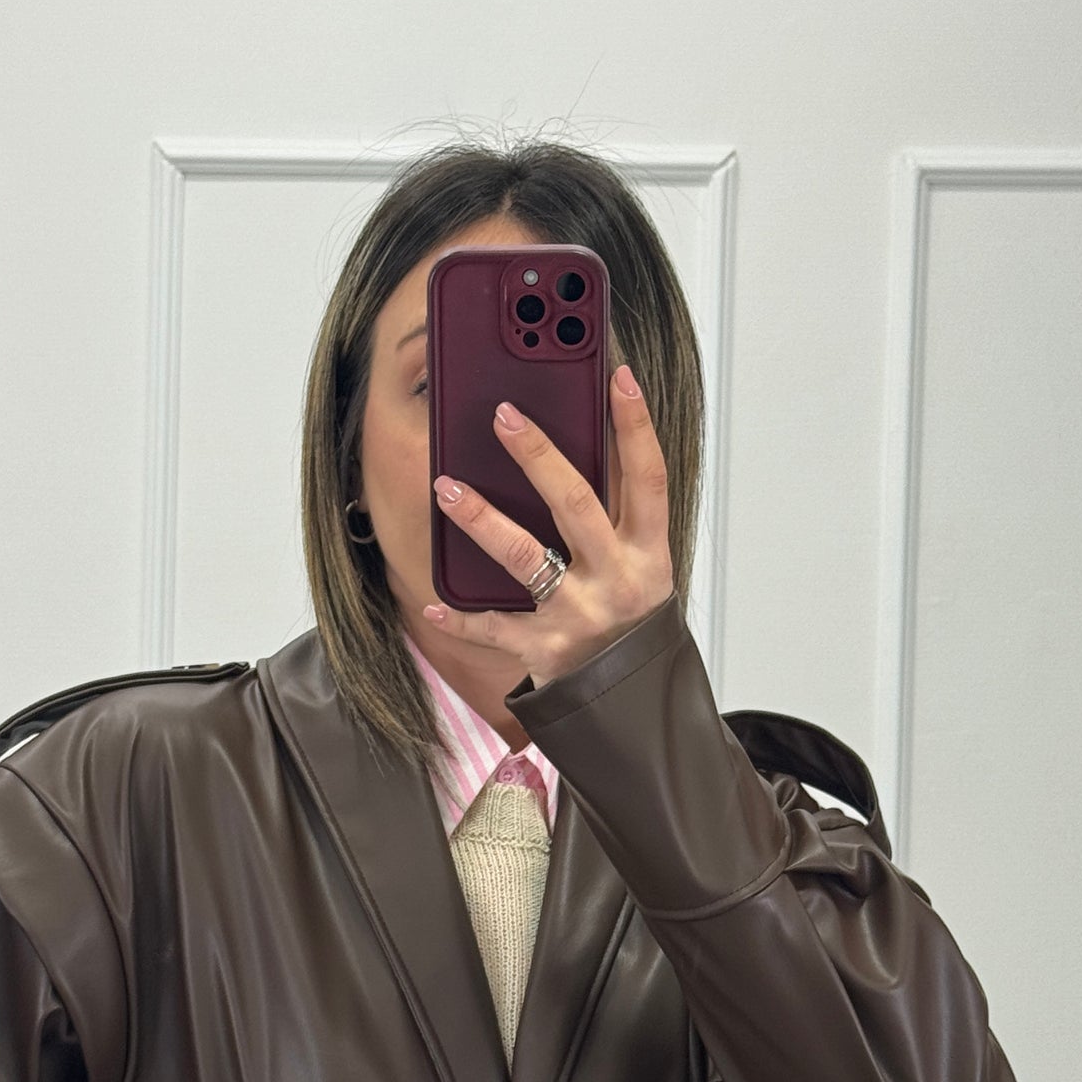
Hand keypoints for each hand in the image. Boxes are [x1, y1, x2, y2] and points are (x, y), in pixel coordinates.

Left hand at [426, 362, 675, 689]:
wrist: (633, 705)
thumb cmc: (630, 627)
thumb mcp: (641, 569)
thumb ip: (615, 519)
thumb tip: (575, 450)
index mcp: (649, 553)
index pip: (648, 477)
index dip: (635, 426)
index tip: (619, 376)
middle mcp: (618, 579)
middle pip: (577, 504)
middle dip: (539, 456)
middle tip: (503, 416)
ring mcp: (581, 615)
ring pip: (526, 556)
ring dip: (482, 519)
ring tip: (447, 487)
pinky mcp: (547, 651)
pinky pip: (495, 627)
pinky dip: (461, 617)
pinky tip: (433, 602)